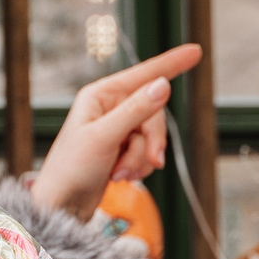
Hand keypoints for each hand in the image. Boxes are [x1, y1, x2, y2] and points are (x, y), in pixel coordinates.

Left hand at [30, 44, 201, 221]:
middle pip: (154, 113)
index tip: (196, 51)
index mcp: (101, 95)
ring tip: (119, 173)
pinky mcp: (122, 149)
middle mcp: (110, 108)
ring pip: (152, 137)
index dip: (171, 63)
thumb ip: (135, 111)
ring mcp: (117, 129)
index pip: (144, 74)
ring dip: (141, 160)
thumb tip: (163, 85)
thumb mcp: (104, 138)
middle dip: (152, 141)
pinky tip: (120, 177)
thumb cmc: (71, 169)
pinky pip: (147, 153)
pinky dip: (139, 167)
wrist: (62, 206)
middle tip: (152, 161)